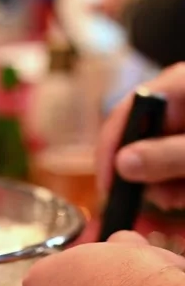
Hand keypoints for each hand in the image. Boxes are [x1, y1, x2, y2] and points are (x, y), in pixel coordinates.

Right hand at [98, 64, 184, 210]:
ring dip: (164, 184)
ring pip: (154, 156)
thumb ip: (167, 156)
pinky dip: (177, 183)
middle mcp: (175, 99)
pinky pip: (170, 163)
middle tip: (161, 200)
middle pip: (137, 138)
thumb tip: (122, 165)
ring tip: (181, 197)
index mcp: (176, 85)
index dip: (110, 151)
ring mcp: (183, 119)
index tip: (107, 188)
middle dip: (144, 175)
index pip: (125, 114)